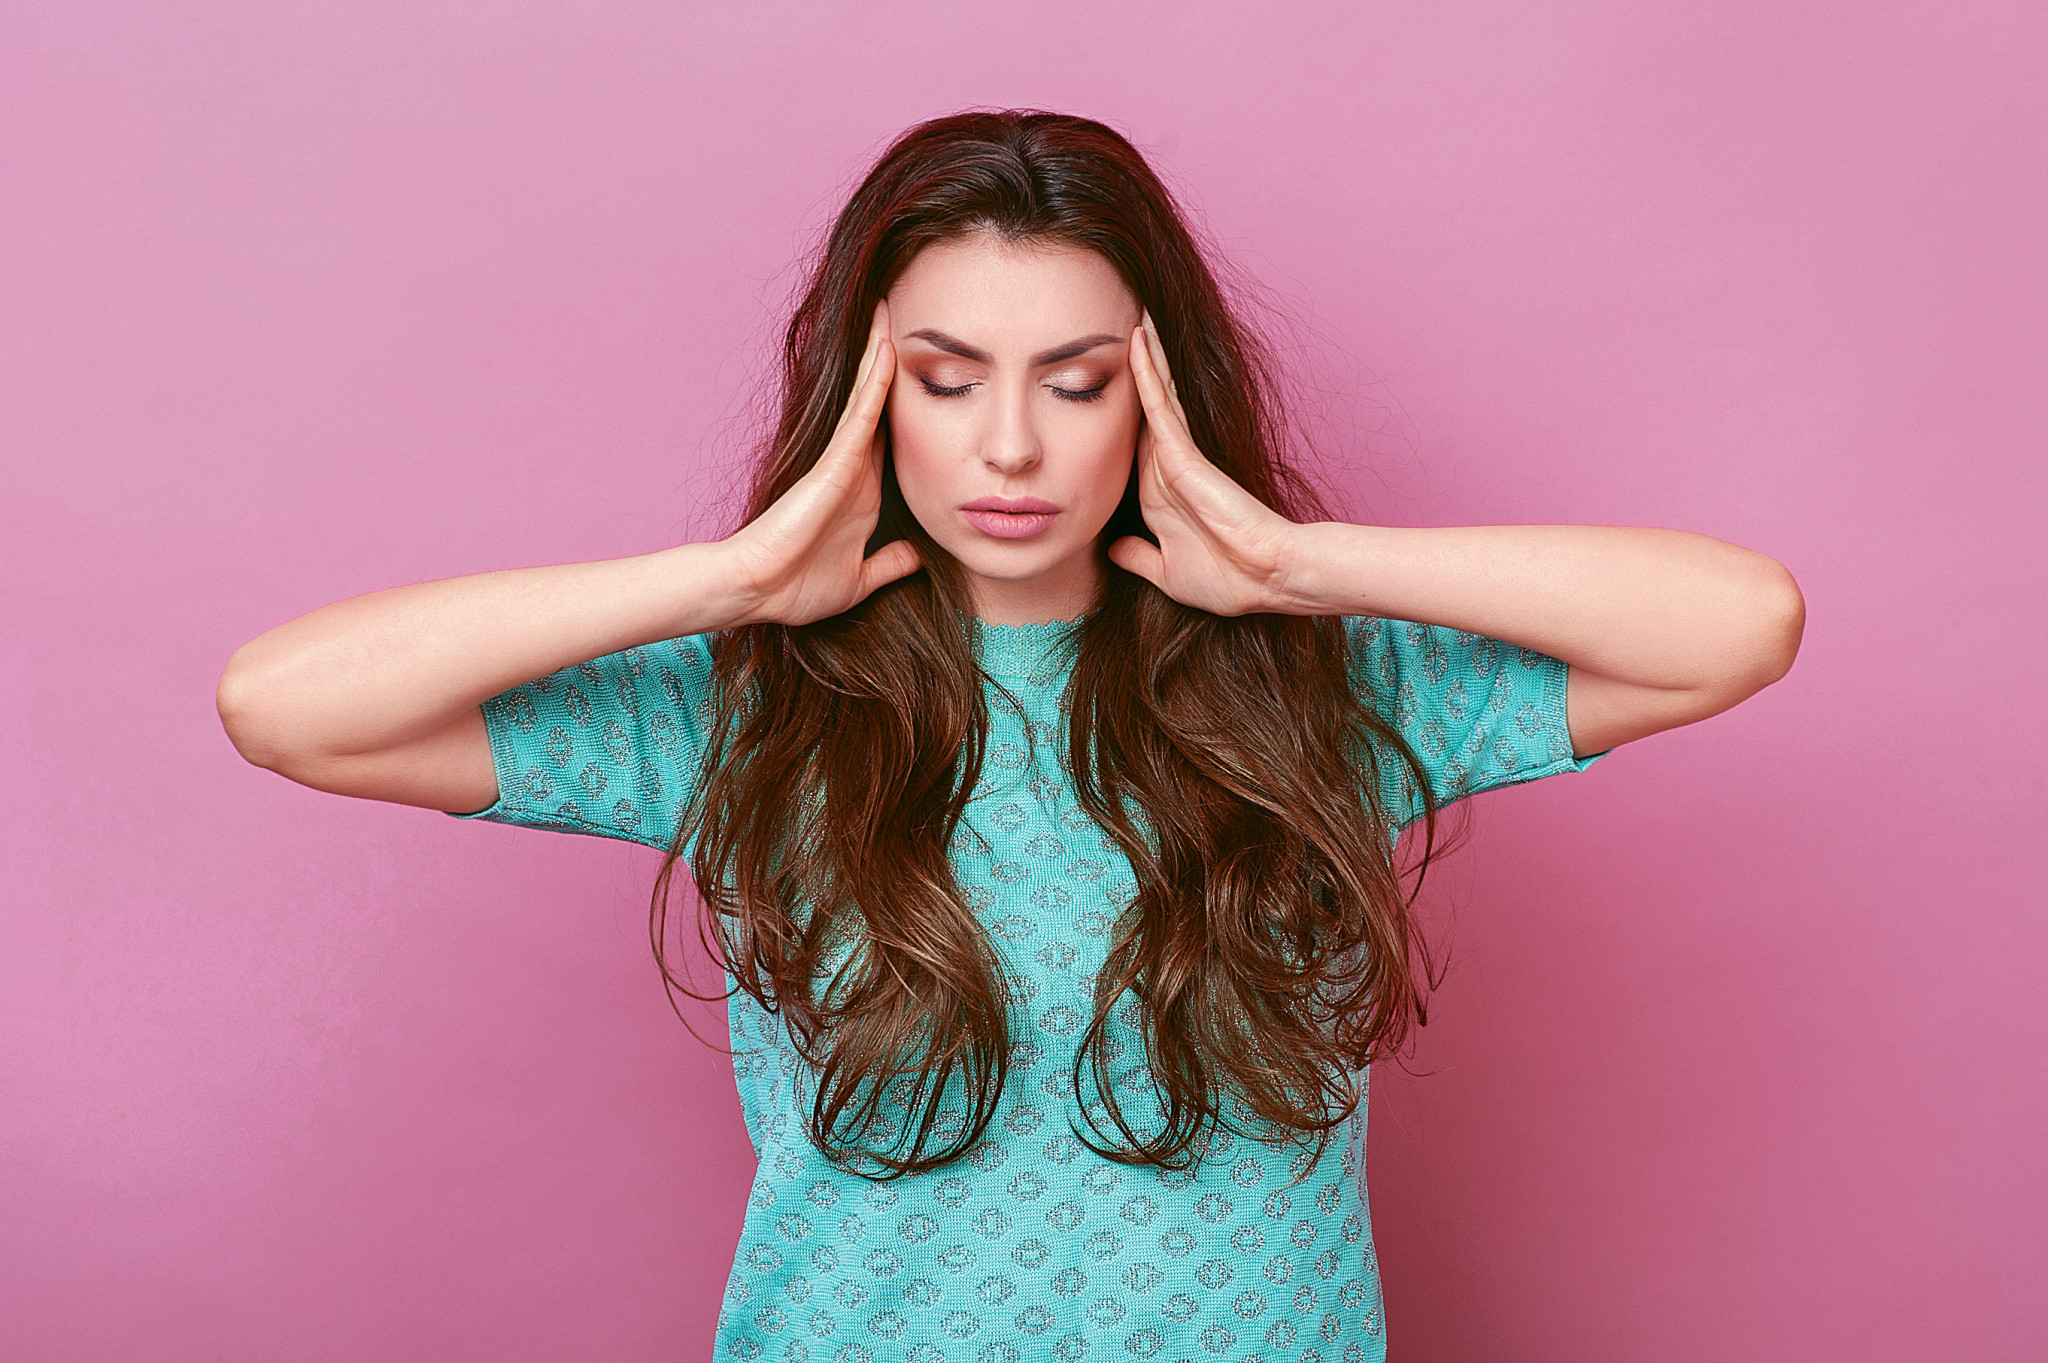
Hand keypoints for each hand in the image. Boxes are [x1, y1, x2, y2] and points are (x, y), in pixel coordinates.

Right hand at [724, 299, 923, 625]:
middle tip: (906, 319)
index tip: (926, 377)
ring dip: (880, 356)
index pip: (891, 440)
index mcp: (863, 494)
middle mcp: (854, 470)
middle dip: (889, 365)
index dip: (908, 408)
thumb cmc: (798, 588)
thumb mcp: (861, 578)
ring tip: (891, 312)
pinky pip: (861, 416)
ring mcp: (842, 463)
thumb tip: (918, 556)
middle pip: (878, 406)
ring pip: (868, 399)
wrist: (760, 593)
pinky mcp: (833, 464)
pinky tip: (887, 351)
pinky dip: (875, 384)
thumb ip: (890, 565)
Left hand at [1106, 311, 1307, 615]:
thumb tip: (1112, 549)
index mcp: (1161, 495)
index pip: (1131, 447)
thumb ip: (1139, 557)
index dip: (1117, 417)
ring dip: (1142, 358)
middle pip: (1142, 411)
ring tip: (1132, 315)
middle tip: (1113, 329)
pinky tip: (1135, 340)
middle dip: (1133, 373)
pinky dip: (1146, 374)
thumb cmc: (1227, 578)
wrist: (1264, 579)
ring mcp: (1178, 457)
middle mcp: (1168, 468)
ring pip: (1152, 397)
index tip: (1096, 388)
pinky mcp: (1185, 454)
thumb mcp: (1167, 571)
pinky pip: (1159, 406)